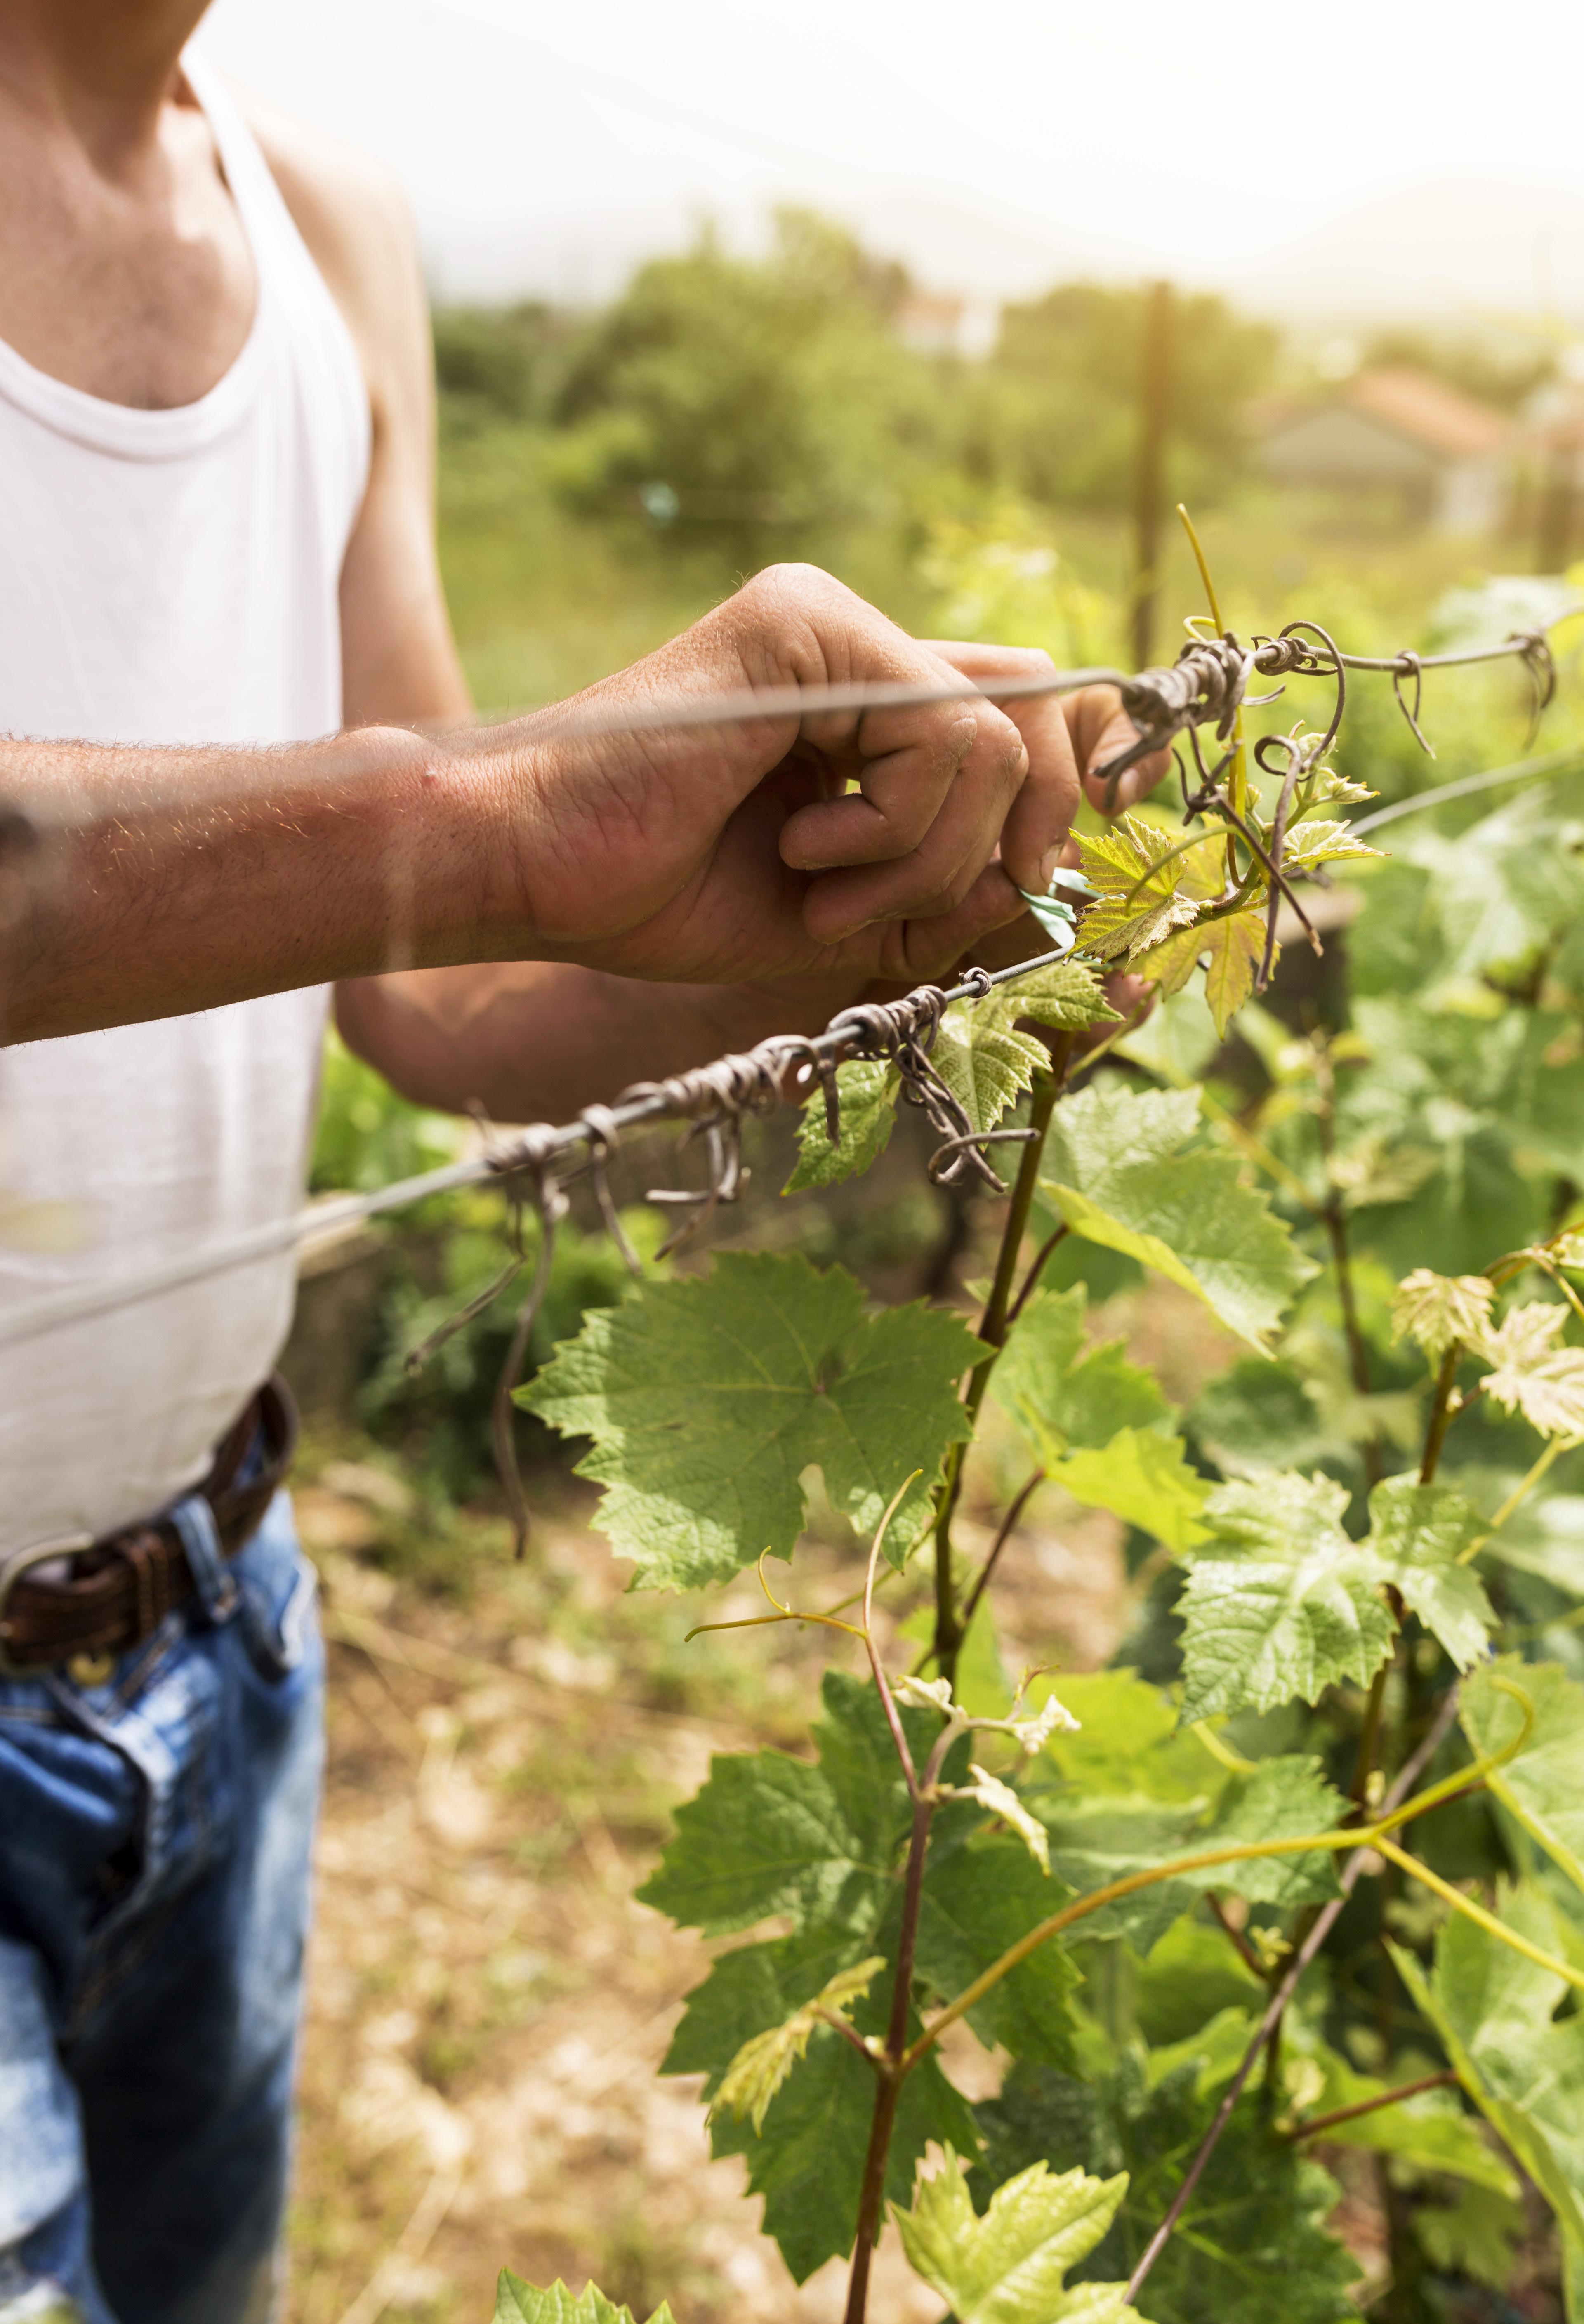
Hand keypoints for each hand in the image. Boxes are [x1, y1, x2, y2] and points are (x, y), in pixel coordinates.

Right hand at [482, 566, 1150, 990]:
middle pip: (1039, 706)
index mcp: (863, 705)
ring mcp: (831, 624)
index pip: (1028, 699)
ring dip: (927, 857)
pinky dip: (892, 829)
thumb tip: (1046, 883)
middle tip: (938, 906)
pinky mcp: (806, 623)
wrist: (539, 874)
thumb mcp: (842, 918)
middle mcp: (856, 645)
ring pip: (996, 739)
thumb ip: (945, 893)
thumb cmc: (663, 897)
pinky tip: (801, 849)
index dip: (1090, 759)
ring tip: (823, 888)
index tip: (1091, 838)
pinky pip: (941, 731)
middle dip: (1026, 830)